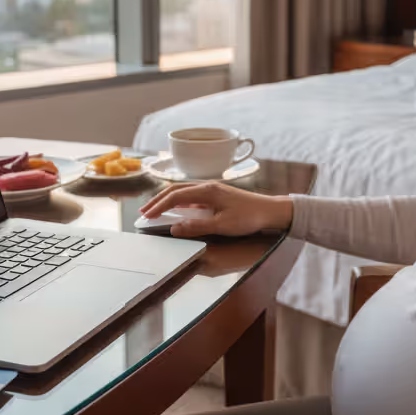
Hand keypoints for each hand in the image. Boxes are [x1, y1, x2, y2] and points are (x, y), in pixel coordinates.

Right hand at [138, 181, 292, 237]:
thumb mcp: (222, 225)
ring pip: (183, 191)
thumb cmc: (249, 217)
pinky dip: (179, 201)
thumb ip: (197, 226)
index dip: (158, 206)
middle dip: (158, 200)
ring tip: (156, 209)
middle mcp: (207, 186)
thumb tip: (174, 228)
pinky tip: (177, 210)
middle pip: (175, 190)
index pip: (175, 196)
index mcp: (207, 190)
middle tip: (144, 212)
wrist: (271, 211)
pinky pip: (192, 195)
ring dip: (167, 200)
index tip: (146, 216)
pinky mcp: (217, 195)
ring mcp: (212, 189)